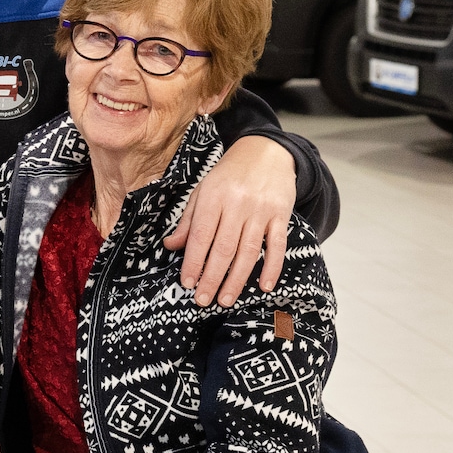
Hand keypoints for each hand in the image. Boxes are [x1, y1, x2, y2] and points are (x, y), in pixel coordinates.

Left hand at [167, 135, 296, 307]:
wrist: (266, 151)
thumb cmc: (229, 175)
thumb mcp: (203, 190)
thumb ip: (188, 220)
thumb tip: (171, 246)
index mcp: (213, 197)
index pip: (201, 235)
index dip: (193, 261)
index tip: (187, 283)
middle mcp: (237, 204)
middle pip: (223, 248)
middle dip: (212, 277)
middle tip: (203, 300)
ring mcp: (261, 210)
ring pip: (248, 251)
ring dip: (236, 279)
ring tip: (226, 300)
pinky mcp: (281, 215)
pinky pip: (277, 245)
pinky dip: (271, 267)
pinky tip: (263, 286)